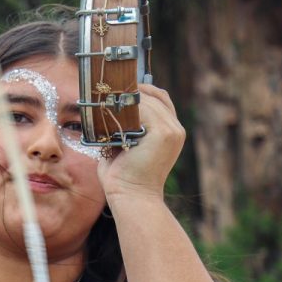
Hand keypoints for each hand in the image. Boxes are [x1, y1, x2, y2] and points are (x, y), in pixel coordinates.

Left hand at [100, 83, 185, 206]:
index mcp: (169, 131)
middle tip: (108, 86)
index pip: (159, 99)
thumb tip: (106, 109)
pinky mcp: (164, 134)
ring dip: (126, 97)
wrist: (130, 196)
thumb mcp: (122, 146)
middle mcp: (175, 129)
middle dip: (132, 89)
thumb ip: (122, 127)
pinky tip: (111, 109)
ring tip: (106, 95)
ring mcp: (172, 131)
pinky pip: (145, 110)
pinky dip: (127, 107)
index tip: (117, 86)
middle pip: (156, 95)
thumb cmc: (122, 176)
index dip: (141, 90)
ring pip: (148, 101)